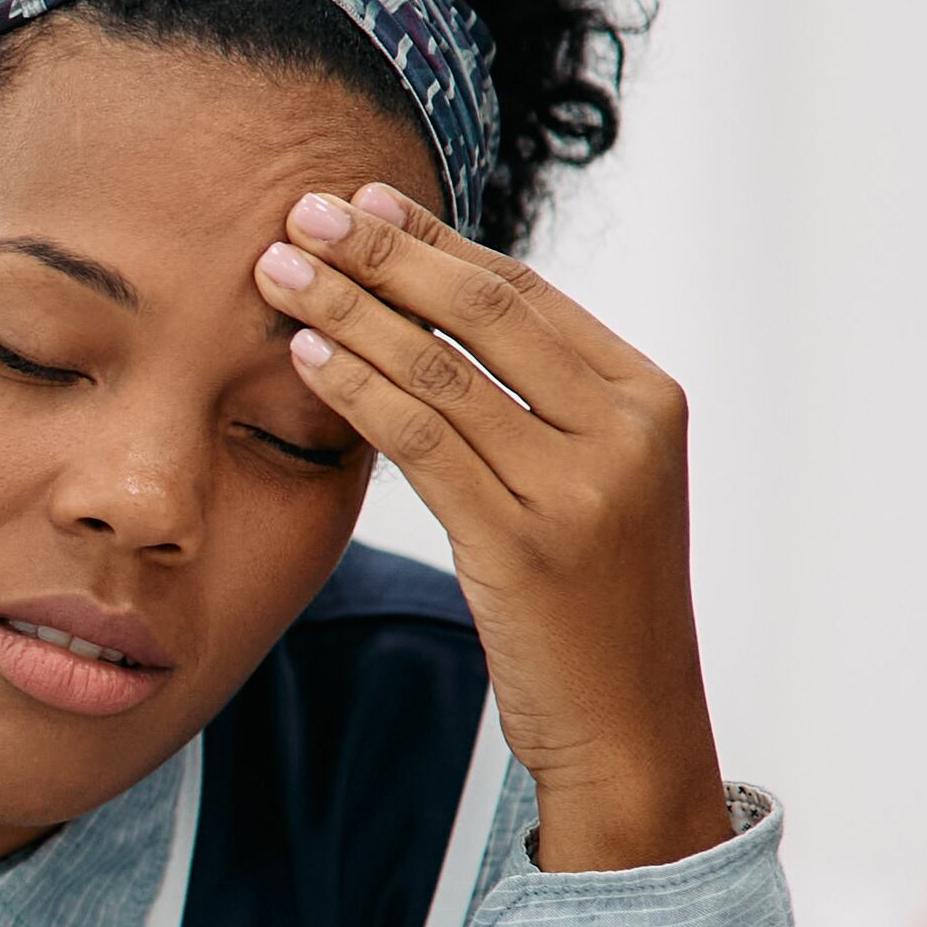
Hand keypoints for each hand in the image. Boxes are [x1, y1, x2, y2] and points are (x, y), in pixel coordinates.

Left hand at [255, 183, 731, 873]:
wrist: (631, 725)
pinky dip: (358, 388)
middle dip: (383, 255)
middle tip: (303, 209)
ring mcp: (581, 486)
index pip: (524, 295)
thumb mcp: (592, 486)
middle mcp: (625, 430)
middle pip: (484, 312)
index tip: (361, 200)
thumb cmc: (593, 605)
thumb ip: (541, 405)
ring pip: (442, 371)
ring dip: (350, 310)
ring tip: (278, 269)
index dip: (435, 243)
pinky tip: (304, 354)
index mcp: (648, 398)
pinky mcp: (524, 542)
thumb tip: (442, 314)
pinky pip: (423, 442)